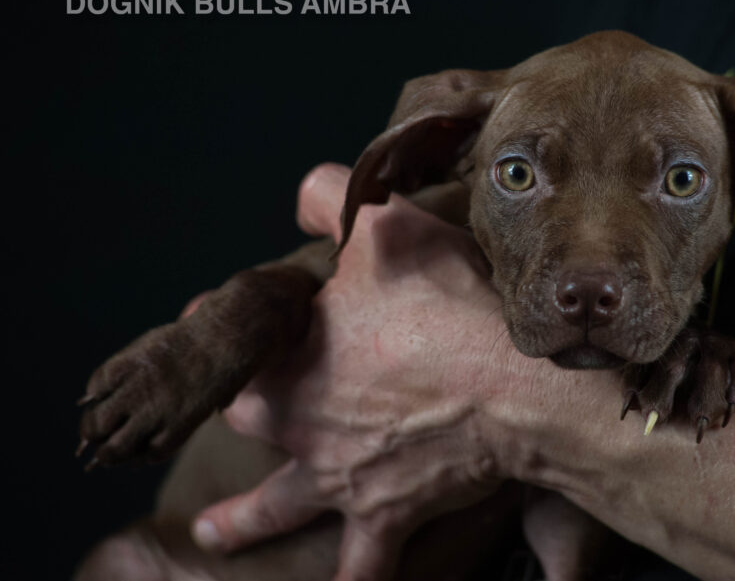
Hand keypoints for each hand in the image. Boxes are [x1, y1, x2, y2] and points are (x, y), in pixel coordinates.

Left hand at [191, 163, 517, 579]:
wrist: (515, 390)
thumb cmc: (449, 307)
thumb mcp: (385, 228)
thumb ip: (334, 199)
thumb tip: (306, 194)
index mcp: (291, 359)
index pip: (237, 343)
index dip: (224, 325)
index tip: (216, 316)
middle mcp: (301, 426)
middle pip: (247, 421)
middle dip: (233, 410)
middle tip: (229, 407)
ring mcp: (342, 478)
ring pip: (278, 506)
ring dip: (243, 522)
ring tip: (216, 533)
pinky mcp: (390, 514)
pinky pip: (363, 567)